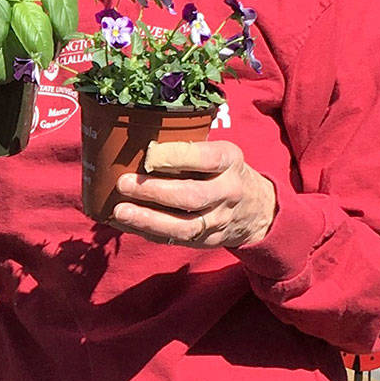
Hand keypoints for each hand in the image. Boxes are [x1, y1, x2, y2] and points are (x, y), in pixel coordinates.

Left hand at [109, 140, 276, 247]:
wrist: (259, 208)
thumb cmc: (223, 170)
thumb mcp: (218, 150)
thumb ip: (187, 147)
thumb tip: (136, 139)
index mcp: (230, 160)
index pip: (205, 158)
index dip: (174, 157)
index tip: (148, 154)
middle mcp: (228, 191)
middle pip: (191, 195)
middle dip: (154, 191)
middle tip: (123, 183)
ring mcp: (221, 220)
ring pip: (184, 225)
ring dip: (148, 220)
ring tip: (120, 211)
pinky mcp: (209, 240)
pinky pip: (177, 239)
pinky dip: (148, 232)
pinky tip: (125, 224)